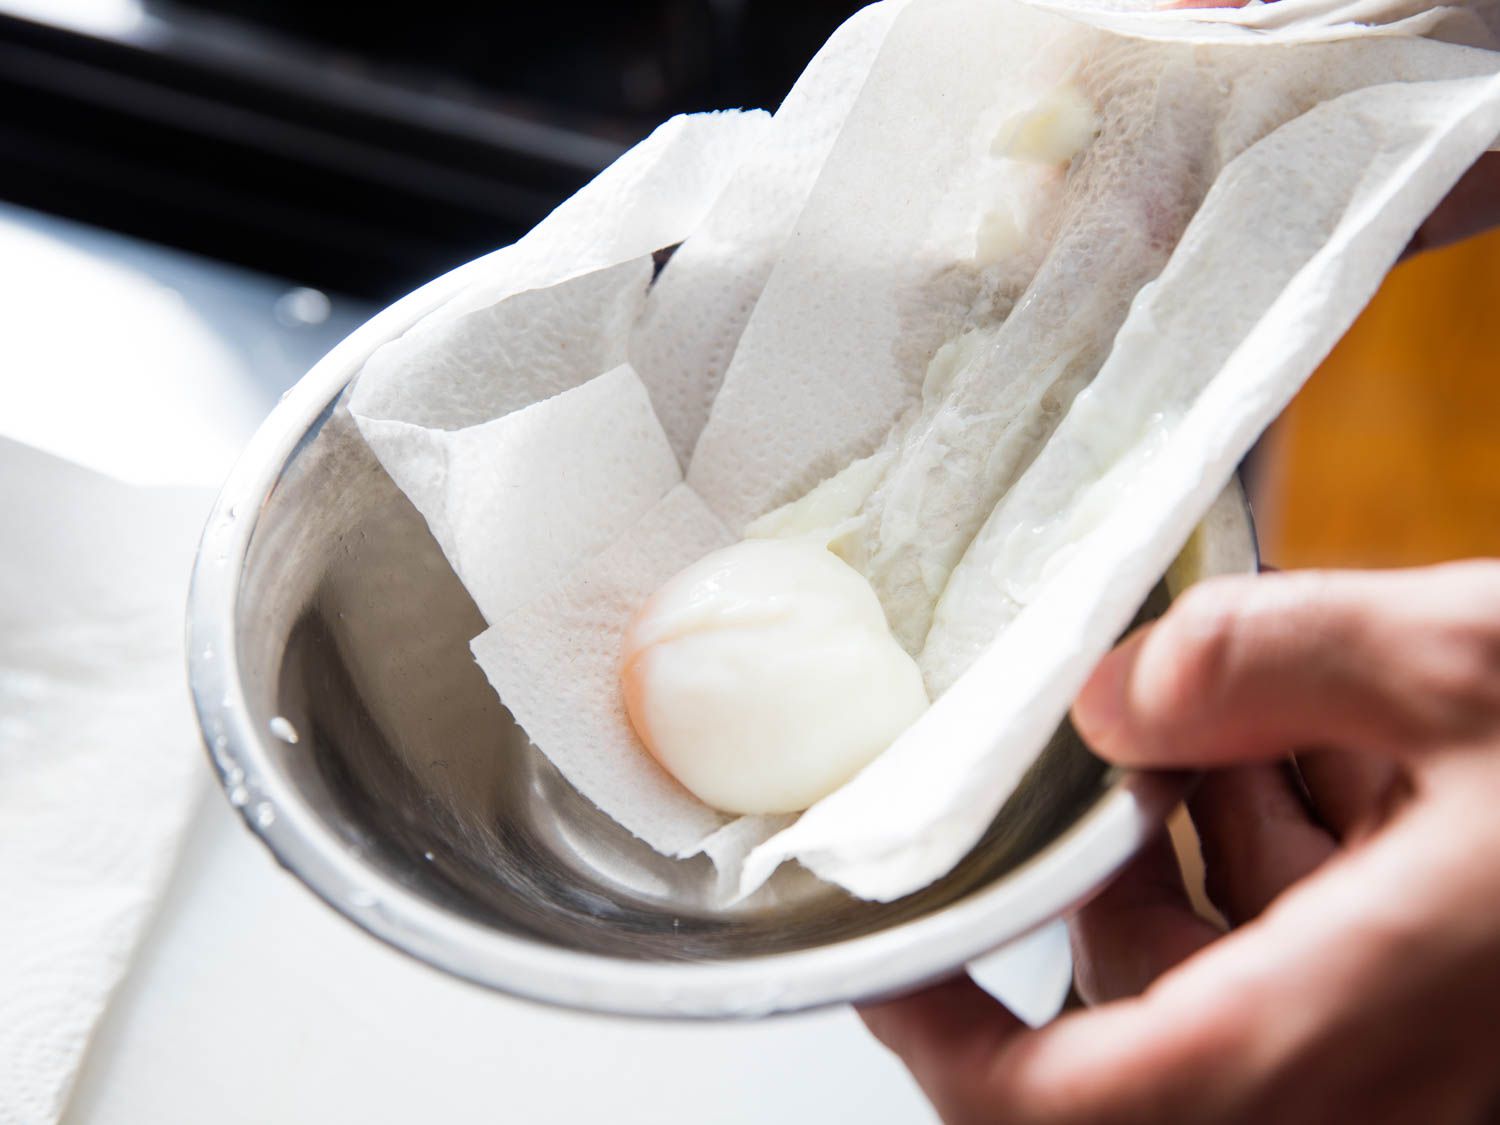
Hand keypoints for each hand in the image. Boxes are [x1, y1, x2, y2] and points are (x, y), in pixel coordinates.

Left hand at [861, 563, 1499, 1123]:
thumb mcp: (1462, 665)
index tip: (886, 959)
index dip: (946, 1042)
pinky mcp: (1436, 1019)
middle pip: (1142, 1008)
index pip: (1067, 1101)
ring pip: (1226, 984)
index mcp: (1337, 1013)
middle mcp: (1373, 1079)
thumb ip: (1268, 662)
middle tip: (1133, 746)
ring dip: (1212, 851)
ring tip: (1262, 728)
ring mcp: (1413, 1060)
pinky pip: (1306, 972)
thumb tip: (1110, 699)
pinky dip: (1288, 870)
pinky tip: (1328, 756)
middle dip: (1115, 868)